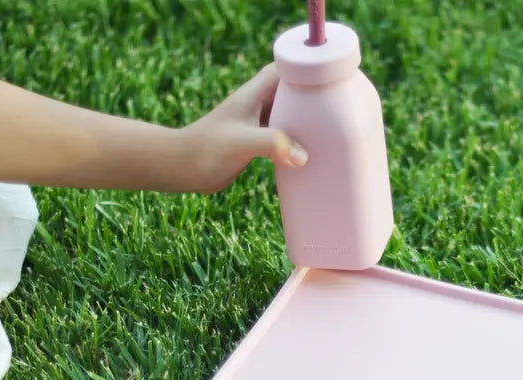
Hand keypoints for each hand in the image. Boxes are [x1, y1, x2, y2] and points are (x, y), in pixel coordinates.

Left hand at [0, 66, 305, 193]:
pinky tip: (310, 155)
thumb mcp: (241, 143)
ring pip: (289, 114)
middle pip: (293, 91)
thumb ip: (272, 144)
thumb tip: (303, 157)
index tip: (332, 78)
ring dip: (307, 121)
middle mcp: (257, 105)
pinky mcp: (255, 142)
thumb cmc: (207, 151)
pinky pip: (284, 136)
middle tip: (340, 108)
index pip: (287, 68)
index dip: (309, 68)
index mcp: (255, 94)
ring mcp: (256, 123)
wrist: (183, 168)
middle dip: (314, 97)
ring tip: (332, 132)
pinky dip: (298, 141)